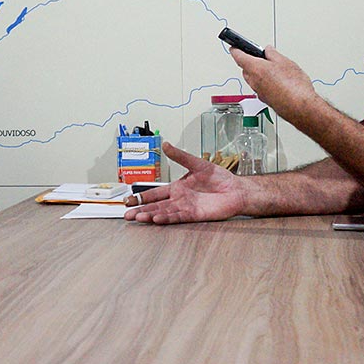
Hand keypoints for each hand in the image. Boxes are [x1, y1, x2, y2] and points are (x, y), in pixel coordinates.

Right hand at [123, 142, 246, 223]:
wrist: (236, 190)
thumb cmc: (220, 178)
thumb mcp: (197, 163)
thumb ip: (180, 156)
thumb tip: (165, 144)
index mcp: (177, 187)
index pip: (155, 193)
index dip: (142, 197)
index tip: (129, 200)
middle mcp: (179, 199)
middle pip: (155, 205)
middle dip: (141, 209)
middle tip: (127, 214)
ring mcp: (185, 208)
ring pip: (163, 212)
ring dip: (150, 215)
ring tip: (138, 217)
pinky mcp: (194, 214)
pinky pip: (177, 217)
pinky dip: (167, 218)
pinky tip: (157, 219)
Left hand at [231, 46, 319, 128]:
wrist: (300, 106)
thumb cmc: (293, 86)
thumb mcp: (285, 62)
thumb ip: (273, 54)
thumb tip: (268, 50)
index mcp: (255, 68)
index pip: (238, 57)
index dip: (236, 50)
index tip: (234, 47)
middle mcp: (254, 81)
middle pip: (245, 69)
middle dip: (250, 62)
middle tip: (258, 56)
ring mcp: (259, 92)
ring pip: (253, 79)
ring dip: (257, 73)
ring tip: (271, 68)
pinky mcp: (266, 99)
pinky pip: (260, 87)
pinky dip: (264, 82)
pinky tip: (276, 81)